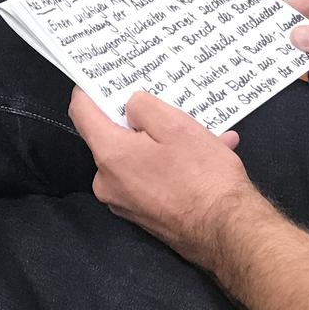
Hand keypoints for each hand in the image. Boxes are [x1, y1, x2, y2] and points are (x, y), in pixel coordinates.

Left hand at [69, 88, 255, 268]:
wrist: (227, 231)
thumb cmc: (203, 177)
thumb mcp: (175, 125)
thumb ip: (142, 106)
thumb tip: (129, 107)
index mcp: (110, 154)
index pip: (81, 112)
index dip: (90, 90)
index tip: (104, 78)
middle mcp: (107, 181)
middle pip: (112, 136)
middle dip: (140, 122)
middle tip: (170, 111)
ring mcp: (123, 202)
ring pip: (137, 158)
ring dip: (164, 145)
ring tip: (204, 138)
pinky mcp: (142, 215)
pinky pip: (150, 179)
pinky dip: (171, 167)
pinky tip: (206, 159)